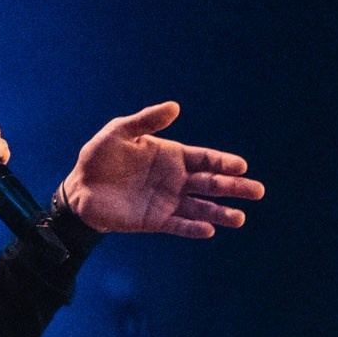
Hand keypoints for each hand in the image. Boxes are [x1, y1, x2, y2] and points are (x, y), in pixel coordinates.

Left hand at [61, 102, 262, 237]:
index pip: (205, 159)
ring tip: (239, 218)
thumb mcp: (120, 132)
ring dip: (220, 213)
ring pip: (201, 208)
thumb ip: (147, 121)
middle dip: (234, 188)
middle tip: (258, 191)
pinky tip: (209, 230)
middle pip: (211, 184)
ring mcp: (167, 201)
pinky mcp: (155, 221)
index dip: (224, 163)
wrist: (80, 189)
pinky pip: (179, 225)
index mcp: (172, 156)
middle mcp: (176, 180)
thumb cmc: (100, 157)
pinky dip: (193, 228)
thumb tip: (175, 107)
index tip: (241, 166)